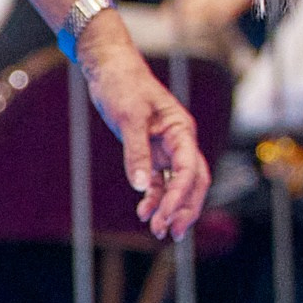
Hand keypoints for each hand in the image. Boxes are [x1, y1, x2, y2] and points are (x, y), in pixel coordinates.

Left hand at [77, 15, 210, 238]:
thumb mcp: (128, 117)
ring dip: (169, 208)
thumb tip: (140, 186)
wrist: (109, 69)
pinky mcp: (150, 152)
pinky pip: (158, 181)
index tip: (166, 215)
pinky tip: (143, 212)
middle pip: (193, 182)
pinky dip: (153, 197)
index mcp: (182, 130)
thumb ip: (136, 152)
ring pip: (177, 185)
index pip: (190, 169)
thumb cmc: (123, 85)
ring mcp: (166, 148)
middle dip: (184, 209)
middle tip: (170, 234)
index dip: (181, 195)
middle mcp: (179, 142)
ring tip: (157, 231)